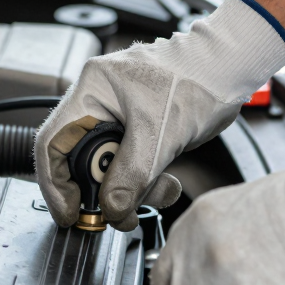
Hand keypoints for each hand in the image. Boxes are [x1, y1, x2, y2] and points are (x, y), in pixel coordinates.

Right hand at [35, 0, 284, 229]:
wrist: (231, 71)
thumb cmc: (199, 77)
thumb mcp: (161, 132)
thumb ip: (132, 173)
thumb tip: (111, 208)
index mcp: (92, 89)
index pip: (52, 141)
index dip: (54, 182)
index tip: (70, 212)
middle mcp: (99, 102)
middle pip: (80, 160)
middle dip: (101, 191)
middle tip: (119, 213)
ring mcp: (119, 118)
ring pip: (108, 169)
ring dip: (130, 191)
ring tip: (159, 192)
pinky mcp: (140, 133)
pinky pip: (130, 167)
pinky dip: (146, 183)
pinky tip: (167, 182)